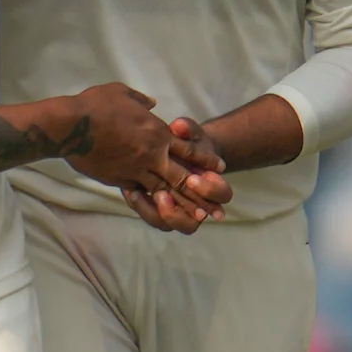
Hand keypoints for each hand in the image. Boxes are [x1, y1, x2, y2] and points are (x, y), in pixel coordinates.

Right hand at [69, 86, 230, 222]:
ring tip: (199, 218)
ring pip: (165, 190)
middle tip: (218, 207)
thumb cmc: (94, 105)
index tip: (220, 168)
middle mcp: (151, 152)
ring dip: (183, 204)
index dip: (205, 159)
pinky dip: (155, 203)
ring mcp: (136, 168)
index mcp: (157, 131)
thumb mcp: (121, 93)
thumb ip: (141, 101)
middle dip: (202, 192)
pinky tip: (165, 212)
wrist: (71, 125)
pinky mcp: (120, 179)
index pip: (188, 148)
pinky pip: (141, 193)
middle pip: (183, 175)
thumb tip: (150, 103)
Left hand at [120, 114, 232, 232]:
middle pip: (193, 223)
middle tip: (161, 196)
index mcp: (213, 185)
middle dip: (178, 212)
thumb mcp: (190, 132)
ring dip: (154, 213)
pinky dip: (142, 207)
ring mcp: (178, 211)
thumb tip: (178, 126)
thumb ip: (187, 129)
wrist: (179, 150)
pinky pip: (153, 218)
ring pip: (169, 225)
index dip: (209, 190)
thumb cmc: (189, 142)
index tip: (193, 178)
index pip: (221, 195)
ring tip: (139, 195)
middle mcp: (197, 206)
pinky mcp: (159, 210)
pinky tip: (130, 191)